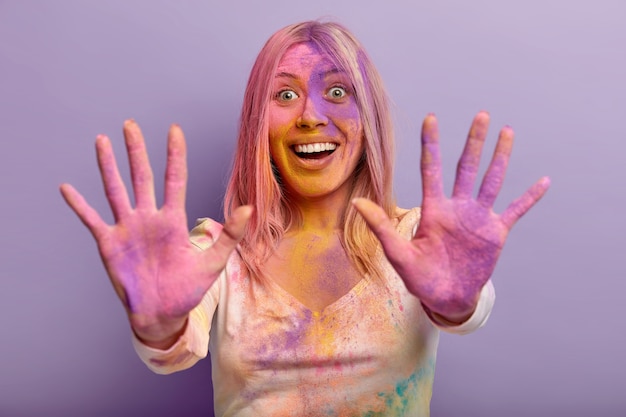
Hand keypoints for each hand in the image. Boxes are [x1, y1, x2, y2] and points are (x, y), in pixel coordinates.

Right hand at [60, 121, 251, 345]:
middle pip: (142, 177)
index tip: (174, 130)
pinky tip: (67, 187)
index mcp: (173, 220)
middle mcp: (149, 218)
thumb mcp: (213, 262)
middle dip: (137, 151)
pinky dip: (79, 205)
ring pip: (116, 190)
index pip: (174, 179)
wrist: (162, 314)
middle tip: (130, 124)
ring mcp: (128, 229)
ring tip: (101, 141)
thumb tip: (249, 208)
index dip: (175, 155)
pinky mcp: (109, 244)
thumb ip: (230, 235)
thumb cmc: (188, 289)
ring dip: (108, 166)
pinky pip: (91, 220)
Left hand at [353, 112, 549, 321]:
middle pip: (466, 168)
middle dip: (474, 142)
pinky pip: (515, 210)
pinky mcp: (495, 233)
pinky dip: (529, 197)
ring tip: (507, 132)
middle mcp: (457, 207)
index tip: (431, 118)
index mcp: (433, 210)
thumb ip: (381, 227)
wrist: (446, 298)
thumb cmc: (419, 277)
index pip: (432, 170)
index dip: (431, 145)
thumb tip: (355, 202)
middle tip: (482, 115)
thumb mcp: (397, 254)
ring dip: (500, 157)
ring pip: (491, 180)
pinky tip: (543, 181)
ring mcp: (478, 218)